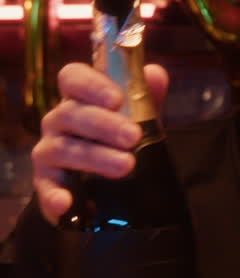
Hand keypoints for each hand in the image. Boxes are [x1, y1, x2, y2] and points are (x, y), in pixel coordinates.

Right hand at [31, 61, 168, 223]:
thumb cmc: (117, 140)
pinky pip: (45, 189)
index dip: (92, 85)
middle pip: (70, 114)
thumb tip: (156, 74)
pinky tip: (66, 203)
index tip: (118, 99)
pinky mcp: (46, 185)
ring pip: (63, 149)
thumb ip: (146, 97)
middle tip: (133, 137)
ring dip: (95, 157)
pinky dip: (53, 196)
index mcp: (77, 98)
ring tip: (126, 166)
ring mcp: (48, 153)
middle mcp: (57, 122)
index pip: (73, 78)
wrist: (105, 186)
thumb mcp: (137, 118)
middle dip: (104, 125)